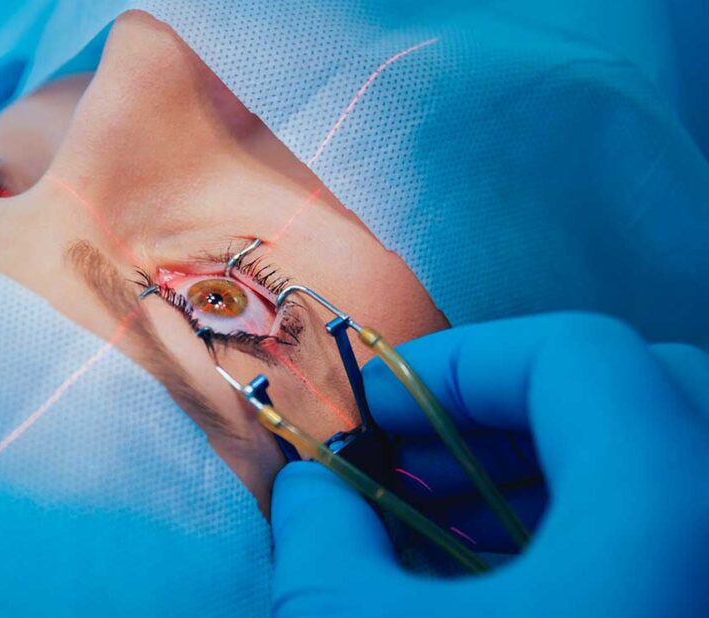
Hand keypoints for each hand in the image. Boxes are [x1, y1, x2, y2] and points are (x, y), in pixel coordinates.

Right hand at [271, 313, 708, 616]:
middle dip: (505, 414)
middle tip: (419, 458)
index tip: (382, 408)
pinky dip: (579, 535)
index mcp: (669, 508)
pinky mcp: (698, 609)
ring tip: (445, 526)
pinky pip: (666, 540)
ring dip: (539, 476)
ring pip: (655, 470)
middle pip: (632, 396)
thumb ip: (323, 543)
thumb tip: (312, 493)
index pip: (576, 353)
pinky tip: (497, 580)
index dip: (461, 363)